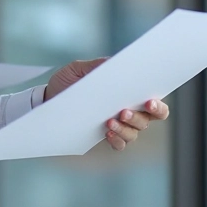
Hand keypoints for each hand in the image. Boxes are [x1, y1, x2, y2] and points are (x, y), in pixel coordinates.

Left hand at [44, 57, 168, 150]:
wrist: (48, 100)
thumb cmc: (67, 82)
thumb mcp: (77, 69)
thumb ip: (96, 66)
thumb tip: (114, 62)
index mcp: (127, 91)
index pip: (154, 99)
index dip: (158, 103)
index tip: (149, 100)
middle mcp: (129, 109)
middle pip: (149, 118)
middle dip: (141, 116)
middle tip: (124, 111)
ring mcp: (119, 124)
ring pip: (135, 132)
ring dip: (126, 128)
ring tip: (109, 122)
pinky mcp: (107, 136)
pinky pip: (121, 144)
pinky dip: (118, 140)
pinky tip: (107, 133)